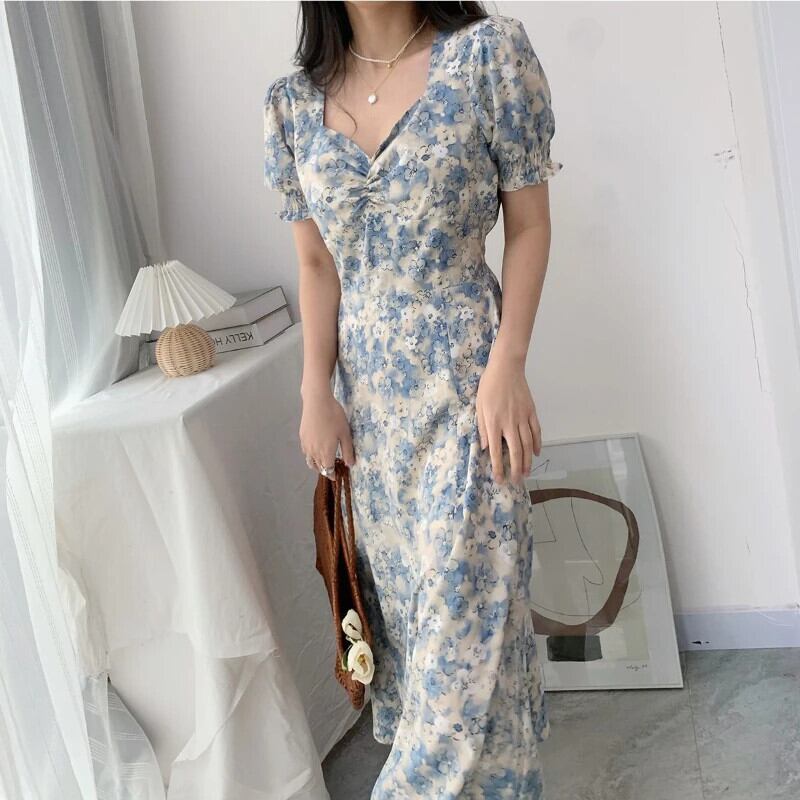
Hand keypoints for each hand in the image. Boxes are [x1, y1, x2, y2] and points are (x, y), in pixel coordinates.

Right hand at [299, 389, 354, 476]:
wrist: (317, 402)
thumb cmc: (334, 416)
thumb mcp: (345, 434)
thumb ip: (347, 451)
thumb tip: (350, 464)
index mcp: (326, 453)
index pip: (328, 470)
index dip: (332, 475)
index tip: (336, 476)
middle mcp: (314, 452)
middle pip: (318, 467)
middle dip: (325, 471)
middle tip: (332, 469)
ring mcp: (306, 445)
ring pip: (310, 461)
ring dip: (317, 465)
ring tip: (323, 462)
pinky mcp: (302, 437)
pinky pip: (306, 452)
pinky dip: (310, 456)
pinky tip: (315, 450)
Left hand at [475, 353, 540, 485]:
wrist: (506, 368)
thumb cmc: (489, 387)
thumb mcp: (479, 407)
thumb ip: (482, 428)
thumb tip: (484, 447)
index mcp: (494, 423)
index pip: (495, 451)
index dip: (498, 467)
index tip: (499, 479)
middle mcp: (509, 423)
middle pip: (515, 452)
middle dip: (515, 469)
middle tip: (515, 481)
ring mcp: (522, 418)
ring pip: (527, 445)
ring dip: (527, 461)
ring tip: (526, 473)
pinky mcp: (531, 412)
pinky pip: (536, 431)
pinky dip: (537, 444)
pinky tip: (536, 453)